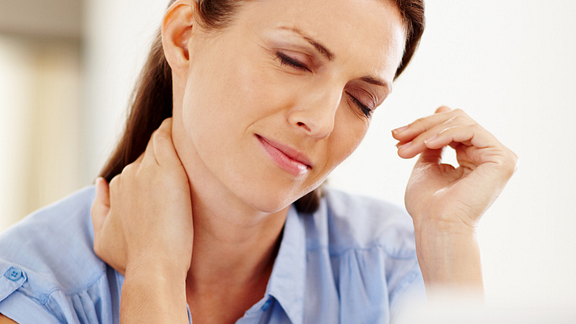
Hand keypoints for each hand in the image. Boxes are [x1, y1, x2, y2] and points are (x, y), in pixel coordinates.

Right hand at [91, 118, 192, 277]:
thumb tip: (100, 183)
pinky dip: (171, 130)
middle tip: (184, 154)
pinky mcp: (166, 169)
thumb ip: (100, 208)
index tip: (168, 175)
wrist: (154, 265)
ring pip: (157, 144)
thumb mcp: (103, 237)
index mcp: (116, 188)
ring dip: (168, 140)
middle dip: (161, 157)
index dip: (153, 171)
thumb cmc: (134, 258)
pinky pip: (166, 138)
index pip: (136, 169)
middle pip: (147, 156)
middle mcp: (128, 176)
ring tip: (186, 135)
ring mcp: (146, 171)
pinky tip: (180, 125)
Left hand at [392, 106, 517, 230]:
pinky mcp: (502, 159)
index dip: (423, 125)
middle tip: (397, 137)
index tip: (396, 135)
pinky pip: (470, 130)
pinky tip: (427, 145)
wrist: (436, 226)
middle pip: (456, 119)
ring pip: (460, 121)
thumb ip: (434, 139)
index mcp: (475, 157)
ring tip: (407, 147)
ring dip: (427, 131)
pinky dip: (445, 134)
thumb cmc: (428, 204)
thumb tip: (443, 107)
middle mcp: (490, 155)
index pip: (450, 125)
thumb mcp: (427, 163)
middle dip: (422, 126)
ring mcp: (499, 157)